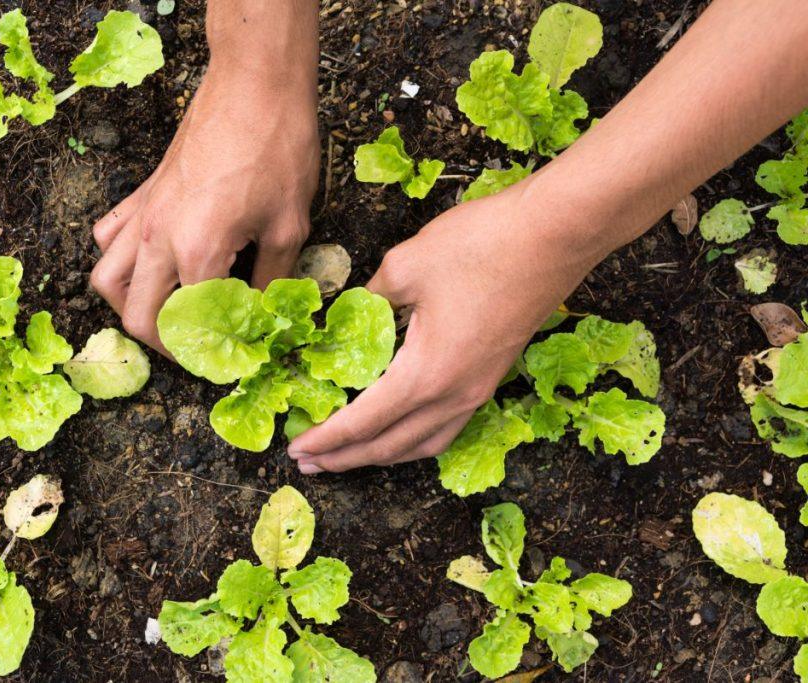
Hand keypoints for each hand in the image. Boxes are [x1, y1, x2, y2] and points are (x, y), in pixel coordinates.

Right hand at [89, 64, 318, 352]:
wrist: (254, 85)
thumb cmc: (278, 149)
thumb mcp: (289, 225)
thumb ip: (272, 280)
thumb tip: (265, 316)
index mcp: (197, 252)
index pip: (190, 326)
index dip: (212, 353)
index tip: (232, 358)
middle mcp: (159, 239)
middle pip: (137, 316)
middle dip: (164, 345)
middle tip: (197, 349)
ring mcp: (144, 215)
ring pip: (107, 280)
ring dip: (130, 307)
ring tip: (164, 314)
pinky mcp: (143, 193)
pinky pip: (110, 237)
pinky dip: (119, 260)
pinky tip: (150, 263)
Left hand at [287, 179, 598, 472]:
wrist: (556, 234)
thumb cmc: (482, 245)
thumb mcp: (405, 265)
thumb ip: (368, 299)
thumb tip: (347, 314)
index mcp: (425, 374)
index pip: (363, 422)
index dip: (326, 439)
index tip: (296, 449)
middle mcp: (454, 396)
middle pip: (390, 446)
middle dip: (345, 457)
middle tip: (308, 462)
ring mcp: (478, 390)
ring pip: (422, 444)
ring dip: (381, 455)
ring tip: (348, 456)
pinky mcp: (493, 377)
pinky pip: (446, 428)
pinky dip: (414, 440)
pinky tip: (401, 430)